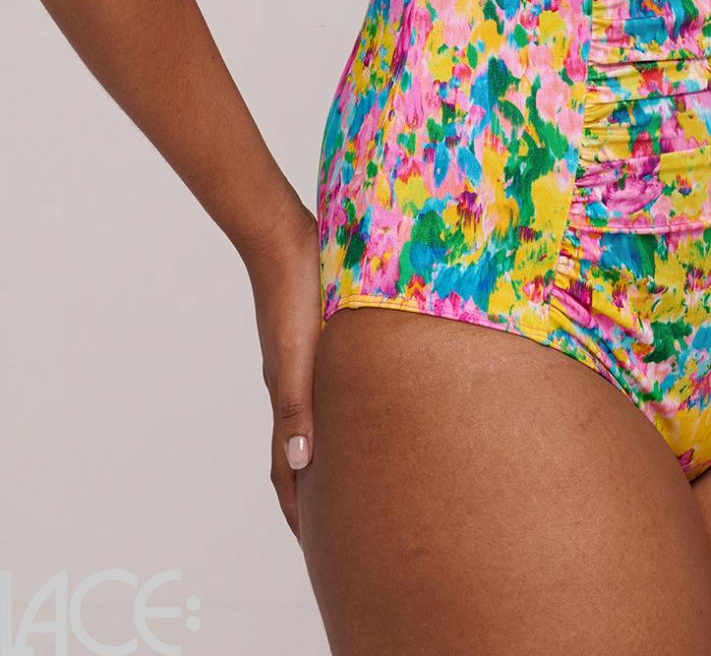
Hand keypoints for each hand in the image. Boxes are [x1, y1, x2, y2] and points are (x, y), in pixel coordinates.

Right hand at [242, 197, 321, 543]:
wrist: (282, 235)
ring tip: (349, 475)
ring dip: (326, 451)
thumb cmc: (294, 290)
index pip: (287, 469)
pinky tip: (358, 404)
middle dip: (314, 490)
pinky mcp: (313, 335)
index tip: (314, 545)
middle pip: (299, 450)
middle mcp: (291, 383)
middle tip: (338, 523)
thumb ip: (296, 406)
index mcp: (286, 395)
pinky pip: (324, 387)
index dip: (299, 508)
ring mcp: (300, 360)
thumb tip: (301, 466)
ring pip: (314, 418)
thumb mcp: (297, 354)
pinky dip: (335, 410)